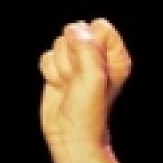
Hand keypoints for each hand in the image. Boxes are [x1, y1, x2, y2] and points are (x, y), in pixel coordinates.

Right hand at [38, 18, 130, 162]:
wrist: (71, 135)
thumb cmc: (88, 111)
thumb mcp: (94, 76)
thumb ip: (86, 46)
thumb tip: (72, 32)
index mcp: (115, 56)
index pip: (100, 27)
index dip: (91, 45)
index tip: (93, 71)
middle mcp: (97, 57)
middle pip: (75, 31)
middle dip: (72, 57)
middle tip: (78, 82)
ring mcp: (77, 62)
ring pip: (59, 44)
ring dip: (61, 68)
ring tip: (70, 88)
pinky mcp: (59, 69)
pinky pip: (47, 57)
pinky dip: (51, 73)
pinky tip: (60, 88)